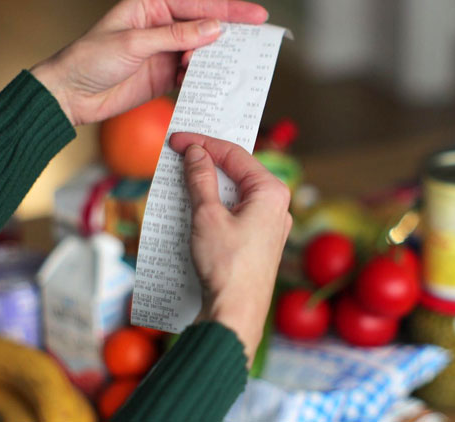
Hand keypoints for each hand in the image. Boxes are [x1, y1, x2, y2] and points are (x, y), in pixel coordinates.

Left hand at [31, 0, 267, 125]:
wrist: (71, 93)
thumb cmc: (90, 58)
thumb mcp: (134, 43)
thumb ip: (175, 36)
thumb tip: (212, 29)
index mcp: (152, 5)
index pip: (199, 6)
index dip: (230, 10)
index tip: (257, 15)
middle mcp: (161, 25)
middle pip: (205, 28)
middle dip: (227, 38)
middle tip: (254, 47)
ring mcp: (164, 51)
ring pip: (201, 53)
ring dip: (214, 62)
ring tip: (231, 69)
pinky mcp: (164, 75)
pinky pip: (191, 75)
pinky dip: (202, 79)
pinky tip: (211, 84)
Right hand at [169, 132, 291, 366]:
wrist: (236, 314)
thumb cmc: (227, 266)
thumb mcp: (207, 215)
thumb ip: (201, 179)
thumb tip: (195, 153)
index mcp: (271, 192)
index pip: (234, 154)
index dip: (203, 143)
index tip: (178, 139)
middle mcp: (277, 205)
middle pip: (238, 172)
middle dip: (207, 161)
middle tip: (181, 152)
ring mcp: (270, 225)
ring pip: (236, 192)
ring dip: (209, 184)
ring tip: (183, 175)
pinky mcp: (259, 241)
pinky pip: (237, 212)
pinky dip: (216, 205)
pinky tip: (195, 205)